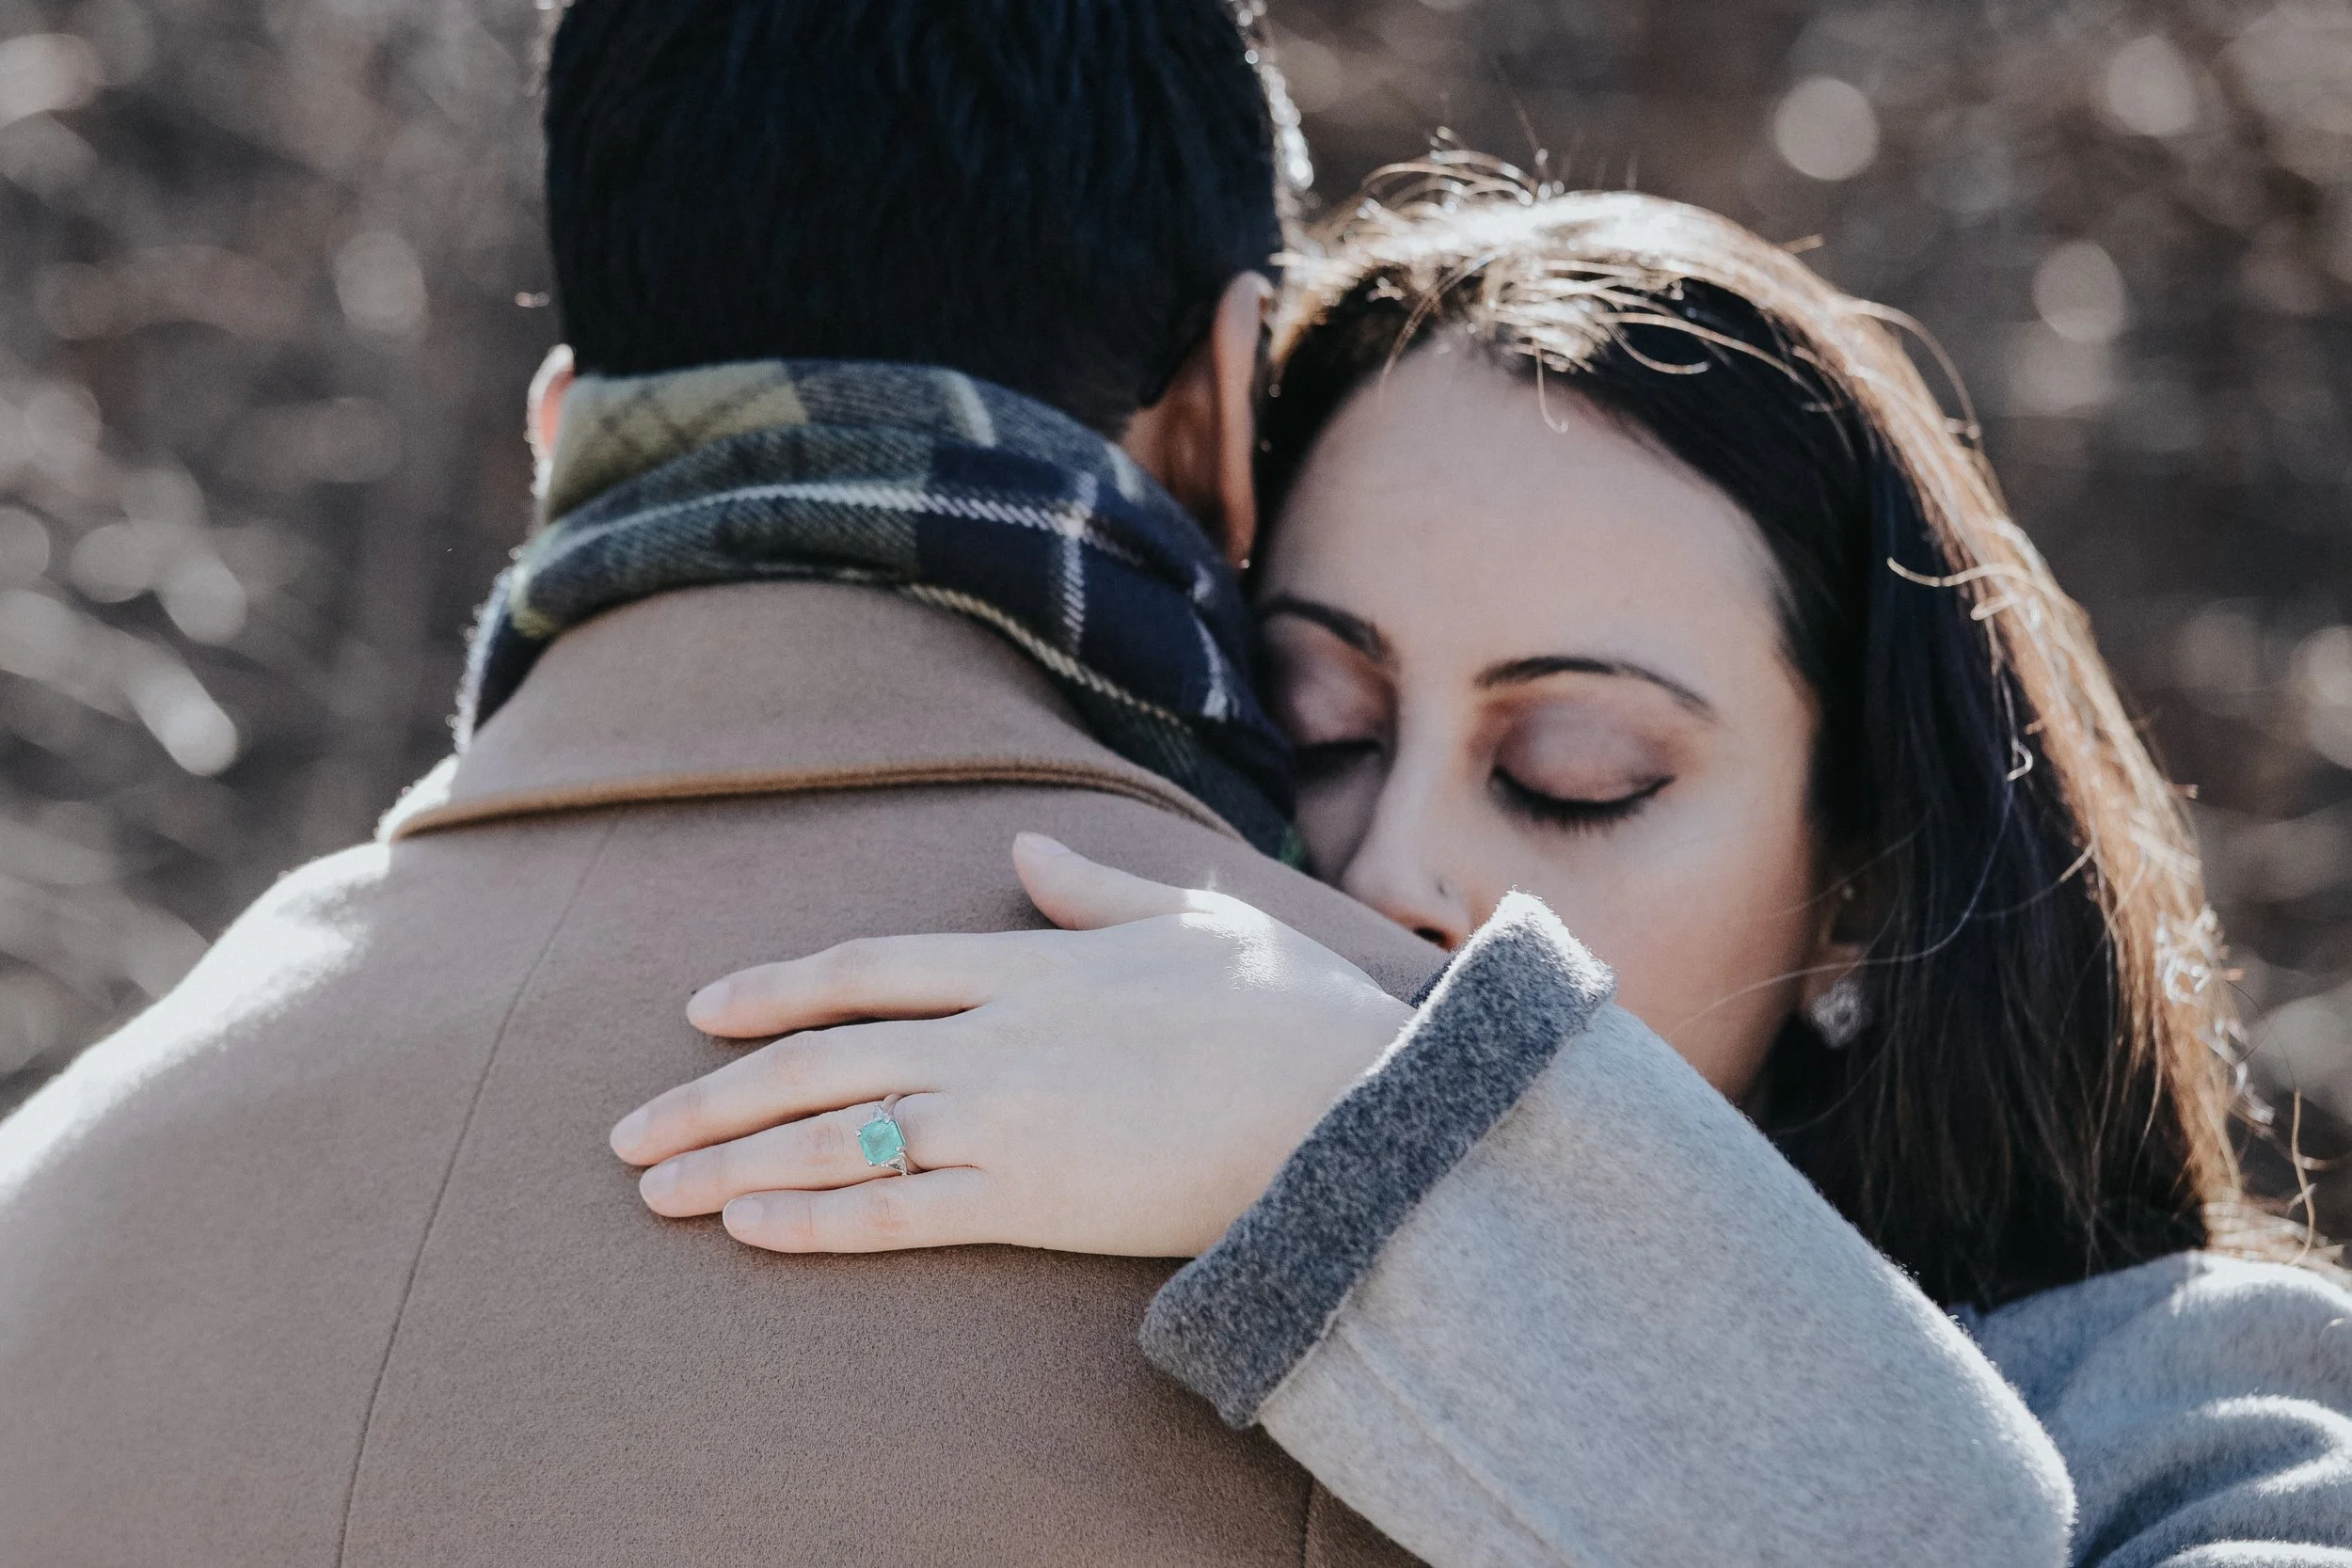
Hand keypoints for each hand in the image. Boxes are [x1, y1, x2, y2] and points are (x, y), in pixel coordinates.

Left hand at [608, 834, 1413, 1256]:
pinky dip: (817, 1222)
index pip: (866, 969)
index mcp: (1028, 964)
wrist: (1350, 1104)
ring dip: (734, 1163)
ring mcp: (1006, 1120)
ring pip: (838, 1138)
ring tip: (655, 1190)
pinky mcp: (1032, 1202)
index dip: (773, 988)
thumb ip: (1095, 891)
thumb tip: (1028, 850)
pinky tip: (751, 1230)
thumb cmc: (1288, 1010)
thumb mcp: (1193, 921)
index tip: (701, 1011)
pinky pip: (900, 1214)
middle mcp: (995, 1035)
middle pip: (821, 1059)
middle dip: (714, 1094)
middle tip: (629, 1132)